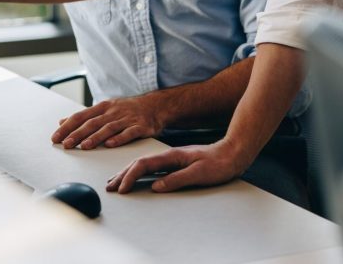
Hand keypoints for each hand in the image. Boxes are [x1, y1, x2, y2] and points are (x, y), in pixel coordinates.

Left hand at [52, 93, 165, 149]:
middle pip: (93, 123)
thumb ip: (84, 117)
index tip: (55, 137)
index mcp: (103, 107)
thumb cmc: (127, 109)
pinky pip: (129, 133)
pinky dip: (119, 138)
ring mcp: (127, 118)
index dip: (68, 127)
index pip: (81, 116)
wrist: (155, 105)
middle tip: (66, 144)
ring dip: (96, 137)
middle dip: (78, 134)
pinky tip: (110, 144)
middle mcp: (113, 112)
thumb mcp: (105, 109)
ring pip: (109, 128)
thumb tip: (62, 122)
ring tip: (85, 146)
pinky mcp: (140, 126)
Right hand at [105, 140, 246, 193]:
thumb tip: (156, 186)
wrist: (233, 153)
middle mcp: (169, 155)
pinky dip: (140, 172)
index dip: (130, 176)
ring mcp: (172, 159)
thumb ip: (176, 179)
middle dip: (123, 174)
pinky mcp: (176, 163)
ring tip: (117, 181)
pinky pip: (152, 167)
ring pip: (144, 164)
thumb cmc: (218, 163)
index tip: (121, 188)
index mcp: (171, 156)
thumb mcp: (198, 174)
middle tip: (110, 186)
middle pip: (139, 163)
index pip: (144, 165)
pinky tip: (138, 177)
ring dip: (128, 173)